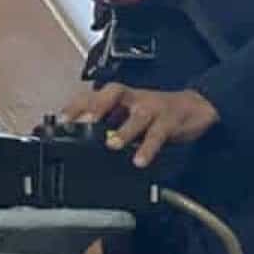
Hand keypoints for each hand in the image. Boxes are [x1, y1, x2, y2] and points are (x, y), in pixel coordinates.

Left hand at [64, 84, 219, 168]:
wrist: (194, 108)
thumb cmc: (153, 112)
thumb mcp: (124, 115)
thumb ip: (103, 125)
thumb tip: (73, 139)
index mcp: (118, 97)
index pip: (92, 94)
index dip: (75, 106)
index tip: (59, 121)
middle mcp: (133, 98)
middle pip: (113, 93)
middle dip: (96, 106)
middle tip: (81, 123)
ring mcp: (152, 107)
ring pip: (138, 114)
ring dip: (124, 130)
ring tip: (112, 144)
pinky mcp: (169, 120)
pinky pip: (158, 133)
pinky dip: (149, 147)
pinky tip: (140, 160)